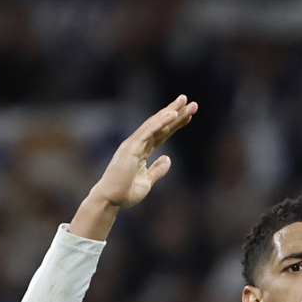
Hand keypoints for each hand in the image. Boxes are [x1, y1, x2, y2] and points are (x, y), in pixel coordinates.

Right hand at [70, 95, 197, 239]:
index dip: (175, 124)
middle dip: (175, 112)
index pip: (162, 134)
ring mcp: (134, 144)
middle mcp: (137, 144)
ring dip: (170, 112)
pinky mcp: (131, 148)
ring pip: (155, 124)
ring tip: (184, 101)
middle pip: (160, 125)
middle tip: (191, 102)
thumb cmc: (125, 193)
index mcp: (141, 151)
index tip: (189, 115)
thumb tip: (168, 158)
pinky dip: (160, 122)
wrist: (111, 200)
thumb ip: (157, 170)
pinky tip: (172, 115)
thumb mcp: (147, 181)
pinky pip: (148, 132)